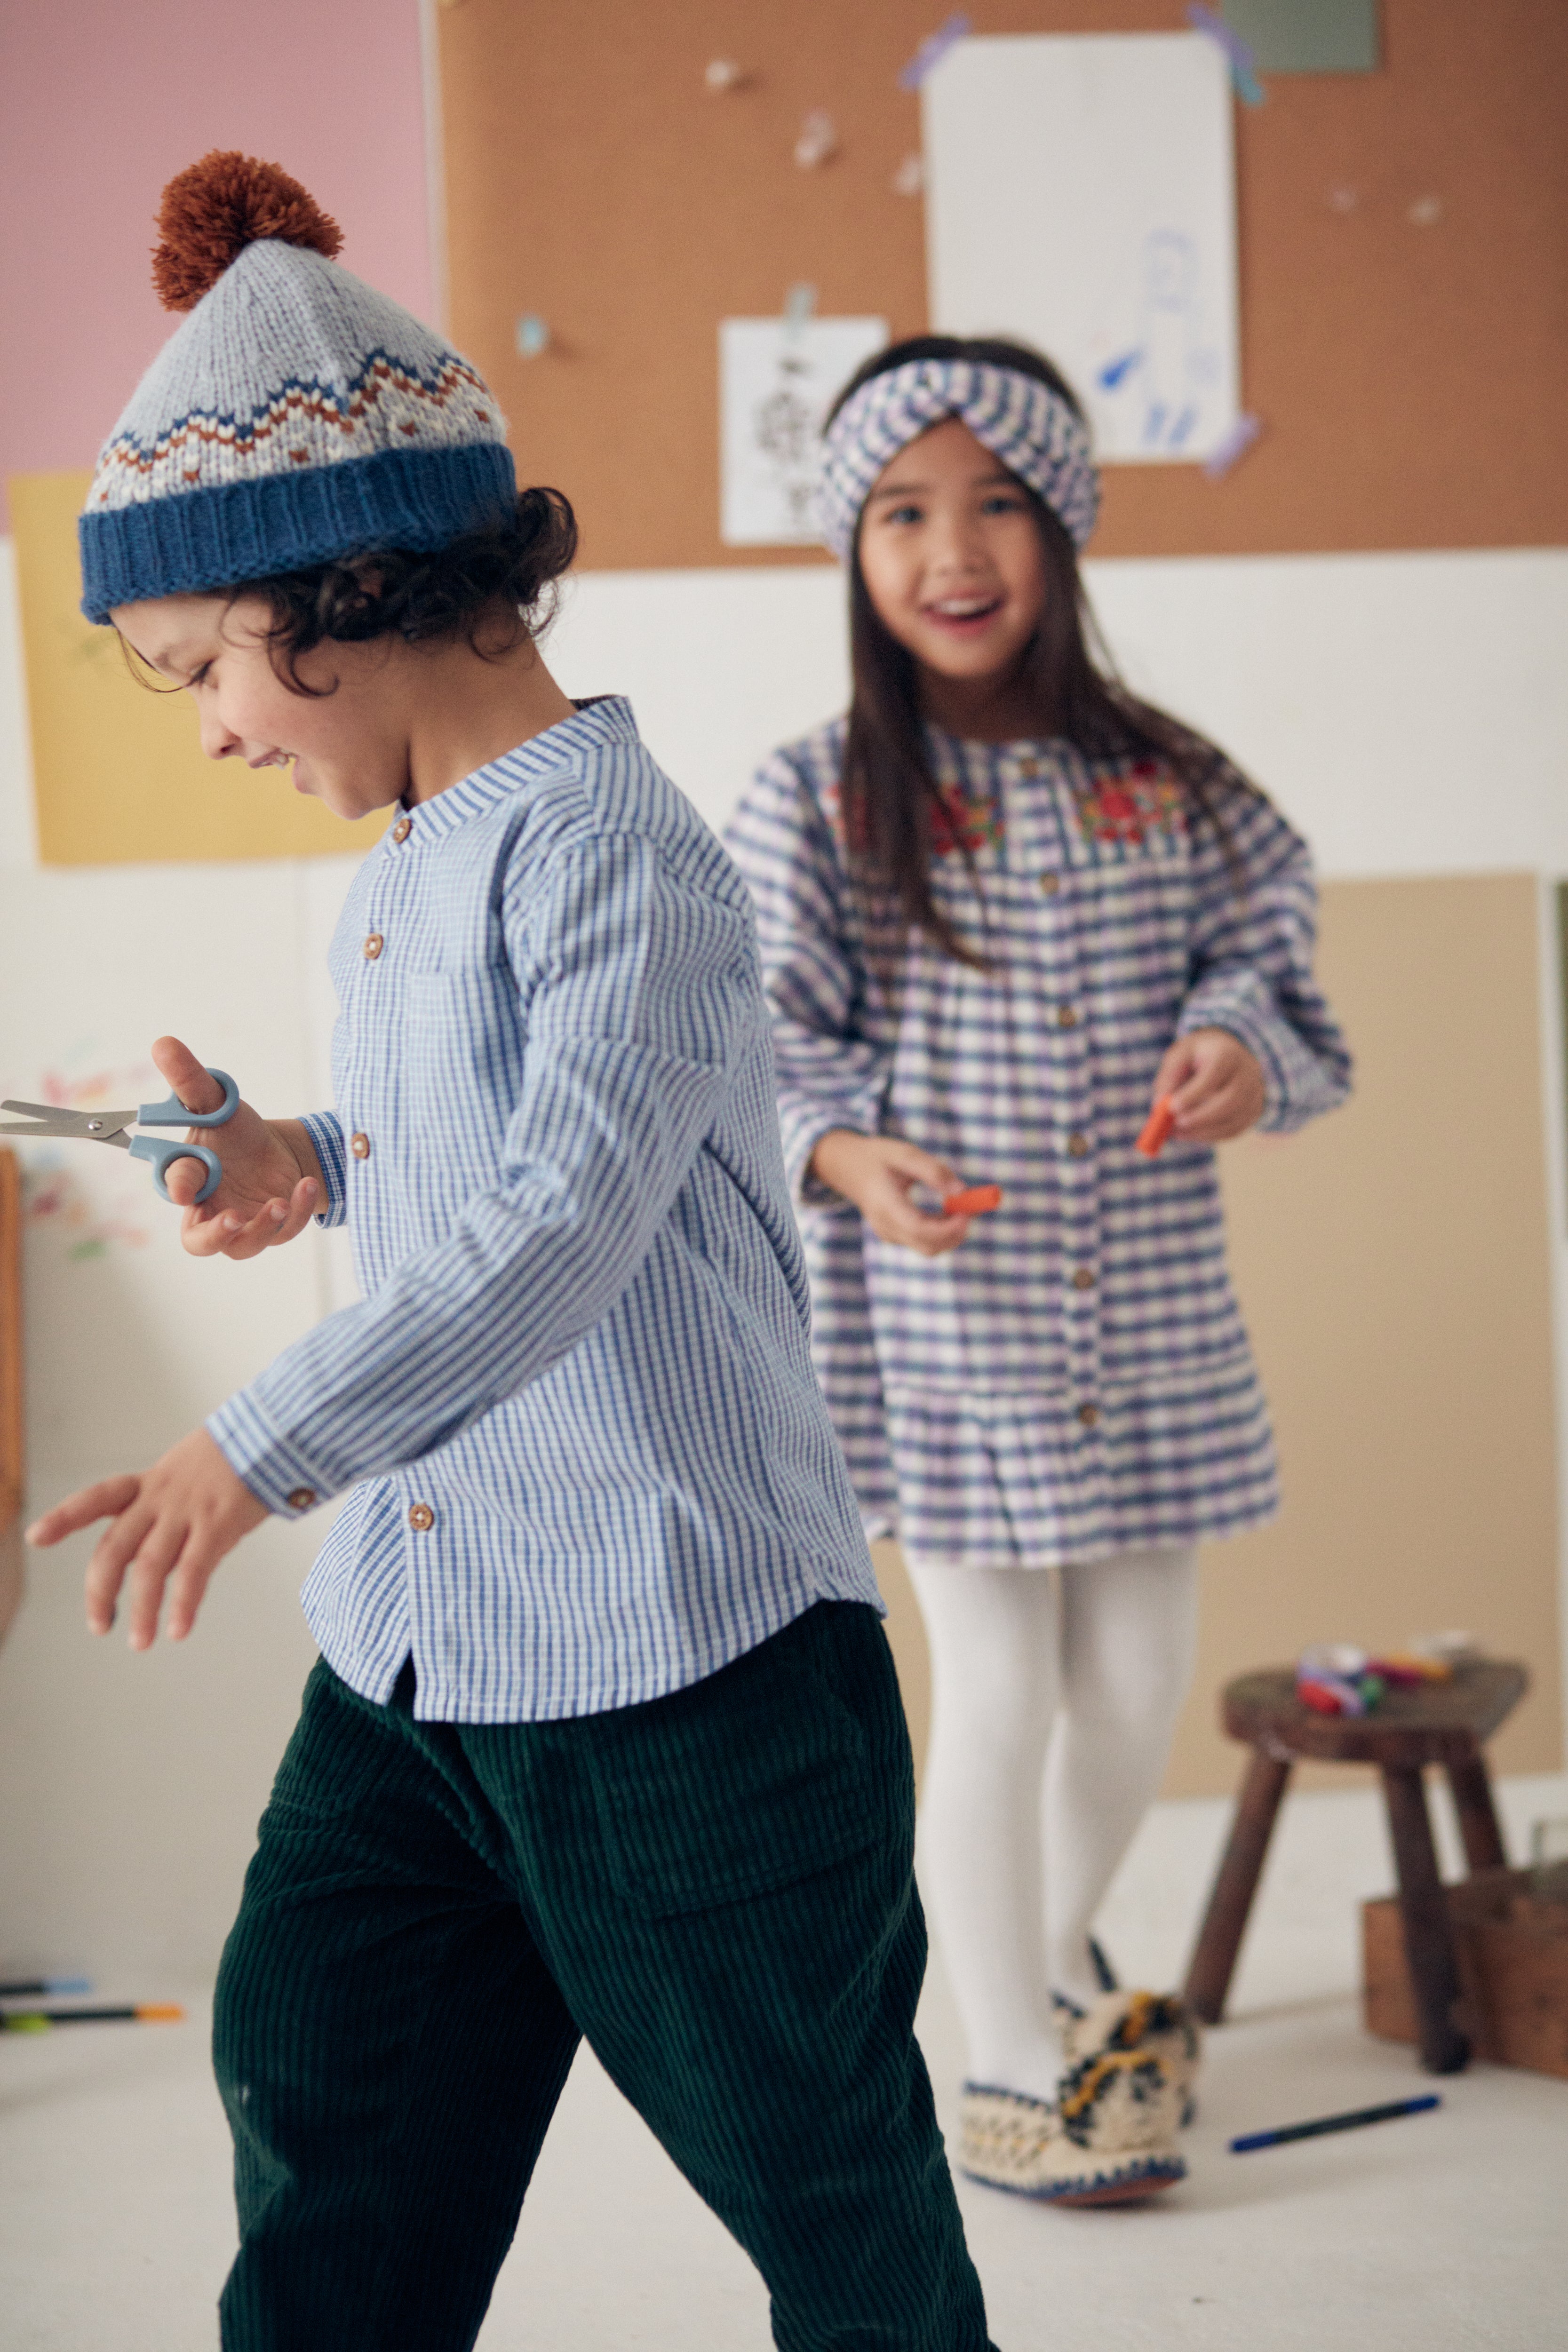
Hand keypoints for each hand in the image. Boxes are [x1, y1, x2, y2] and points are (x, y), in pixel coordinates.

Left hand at [26, 1428, 269, 1648]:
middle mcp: (160, 1498)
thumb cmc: (232, 1463)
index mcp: (149, 1484)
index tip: (35, 1537)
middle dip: (100, 1592)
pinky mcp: (218, 1525)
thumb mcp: (187, 1477)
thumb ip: (166, 1519)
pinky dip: (183, 1605)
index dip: (65, 1517)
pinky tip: (179, 1630)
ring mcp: (187, 1511)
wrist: (273, 1436)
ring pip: (149, 1568)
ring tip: (140, 1642)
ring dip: (142, 1611)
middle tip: (99, 1626)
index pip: (97, 1497)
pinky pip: (193, 1572)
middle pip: (115, 1548)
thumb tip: (157, 1573)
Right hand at [151, 1035, 321, 1258]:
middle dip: (213, 1235)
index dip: (180, 1187)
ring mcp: (242, 1224)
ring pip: (242, 1247)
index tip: (185, 1189)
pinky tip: (306, 1183)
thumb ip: (189, 1080)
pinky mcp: (274, 1230)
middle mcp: (210, 1209)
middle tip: (230, 1220)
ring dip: (262, 1228)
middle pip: (197, 1242)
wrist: (277, 1149)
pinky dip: (297, 1211)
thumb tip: (163, 1044)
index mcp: (188, 1178)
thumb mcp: (216, 1101)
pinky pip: (283, 1232)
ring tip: (280, 1201)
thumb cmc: (236, 1131)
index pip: (176, 1187)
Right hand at [810, 1130, 975, 1258]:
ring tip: (958, 1205)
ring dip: (950, 1232)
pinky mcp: (893, 1235)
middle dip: (955, 1233)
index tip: (968, 1211)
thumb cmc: (877, 1157)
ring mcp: (888, 1234)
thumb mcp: (905, 1153)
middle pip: (928, 1246)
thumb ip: (933, 1171)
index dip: (949, 1227)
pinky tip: (945, 1211)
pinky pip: (922, 1242)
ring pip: (928, 1247)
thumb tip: (962, 1191)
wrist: (846, 1167)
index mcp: (885, 1205)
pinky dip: (940, 1231)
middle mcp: (885, 1226)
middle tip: (971, 1209)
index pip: (921, 1229)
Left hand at [1152, 1028, 1266, 1143]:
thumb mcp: (1180, 1055)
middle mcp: (1247, 1074)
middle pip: (1231, 1101)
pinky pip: (1234, 1129)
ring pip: (1233, 1120)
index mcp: (1227, 1054)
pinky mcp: (1254, 1110)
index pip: (1214, 1076)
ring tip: (1177, 1133)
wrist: (1229, 1053)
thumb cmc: (1199, 1055)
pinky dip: (1211, 1136)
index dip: (1193, 1094)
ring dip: (1203, 1131)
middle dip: (1201, 1117)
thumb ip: (1169, 1077)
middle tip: (1176, 1124)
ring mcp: (1255, 1093)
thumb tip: (1159, 1106)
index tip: (1171, 1107)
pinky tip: (1192, 1134)